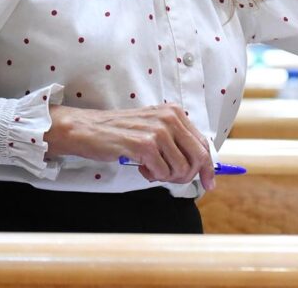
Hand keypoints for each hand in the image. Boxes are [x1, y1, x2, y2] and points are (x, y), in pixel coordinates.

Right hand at [44, 104, 214, 189]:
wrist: (88, 129)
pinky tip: (140, 167)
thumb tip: (200, 165)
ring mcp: (158, 130)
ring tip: (150, 169)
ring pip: (181, 168)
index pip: (203, 144)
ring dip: (167, 177)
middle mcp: (170, 118)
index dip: (208, 167)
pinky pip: (162, 172)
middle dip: (189, 176)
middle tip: (170, 179)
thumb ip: (175, 141)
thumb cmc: (120, 133)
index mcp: (175, 113)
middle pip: (198, 157)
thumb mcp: (153, 128)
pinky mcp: (144, 144)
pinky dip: (153, 176)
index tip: (209, 183)